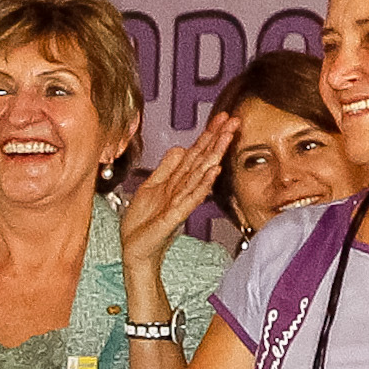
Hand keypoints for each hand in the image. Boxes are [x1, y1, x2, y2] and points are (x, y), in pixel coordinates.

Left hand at [118, 115, 235, 279]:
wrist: (134, 250)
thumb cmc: (142, 223)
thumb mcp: (149, 187)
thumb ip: (166, 168)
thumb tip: (181, 147)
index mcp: (177, 181)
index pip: (196, 153)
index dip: (208, 135)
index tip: (222, 118)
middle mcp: (183, 189)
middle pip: (203, 159)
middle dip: (218, 139)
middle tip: (233, 121)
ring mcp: (181, 201)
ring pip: (201, 174)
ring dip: (215, 154)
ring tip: (227, 137)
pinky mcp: (175, 215)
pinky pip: (192, 197)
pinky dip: (203, 184)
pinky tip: (214, 171)